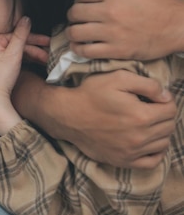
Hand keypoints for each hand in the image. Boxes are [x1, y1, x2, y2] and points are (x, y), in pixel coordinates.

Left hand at [0, 22, 48, 127]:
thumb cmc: (0, 77)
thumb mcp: (14, 53)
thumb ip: (21, 34)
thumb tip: (26, 18)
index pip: (16, 33)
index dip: (33, 37)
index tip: (47, 40)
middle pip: (16, 41)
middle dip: (34, 47)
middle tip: (49, 49)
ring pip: (16, 50)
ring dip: (32, 54)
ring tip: (46, 59)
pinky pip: (12, 56)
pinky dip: (24, 58)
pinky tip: (37, 61)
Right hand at [41, 71, 175, 168]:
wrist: (67, 115)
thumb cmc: (90, 93)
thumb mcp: (117, 78)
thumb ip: (148, 84)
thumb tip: (166, 96)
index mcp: (141, 115)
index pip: (171, 109)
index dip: (164, 100)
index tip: (153, 97)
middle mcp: (140, 136)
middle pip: (169, 126)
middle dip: (163, 115)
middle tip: (149, 107)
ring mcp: (132, 151)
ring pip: (163, 143)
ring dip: (160, 132)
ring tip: (147, 122)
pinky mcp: (123, 161)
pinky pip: (152, 161)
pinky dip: (156, 152)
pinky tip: (148, 142)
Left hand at [66, 0, 183, 59]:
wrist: (178, 26)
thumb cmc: (159, 0)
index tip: (82, 4)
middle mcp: (109, 11)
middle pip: (75, 13)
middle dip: (73, 15)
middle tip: (77, 18)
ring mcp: (112, 32)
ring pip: (76, 33)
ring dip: (72, 32)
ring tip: (75, 32)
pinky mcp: (116, 50)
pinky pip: (86, 51)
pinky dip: (78, 49)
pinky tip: (79, 46)